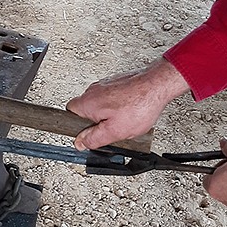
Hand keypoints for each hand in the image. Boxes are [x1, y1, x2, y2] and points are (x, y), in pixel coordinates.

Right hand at [66, 57, 189, 149]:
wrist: (157, 84)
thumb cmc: (139, 105)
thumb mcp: (114, 132)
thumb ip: (94, 139)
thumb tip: (80, 143)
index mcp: (87, 103)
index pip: (68, 115)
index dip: (77, 128)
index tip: (87, 135)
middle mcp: (93, 90)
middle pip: (85, 111)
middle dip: (96, 123)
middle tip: (111, 130)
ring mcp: (105, 85)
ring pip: (100, 105)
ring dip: (109, 115)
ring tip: (126, 121)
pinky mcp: (117, 83)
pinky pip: (112, 99)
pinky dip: (119, 107)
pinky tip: (131, 112)